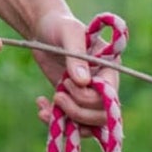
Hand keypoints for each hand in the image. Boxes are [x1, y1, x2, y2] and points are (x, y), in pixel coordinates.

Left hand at [31, 8, 117, 130]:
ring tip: (48, 106)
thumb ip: (77, 56)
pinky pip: (72, 124)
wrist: (45, 30)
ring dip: (68, 121)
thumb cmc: (60, 26)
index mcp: (109, 70)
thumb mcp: (69, 33)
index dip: (88, 98)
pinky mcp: (75, 104)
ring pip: (89, 126)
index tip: (67, 82)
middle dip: (78, 112)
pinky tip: (41, 108)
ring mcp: (90, 98)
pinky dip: (56, 122)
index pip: (109, 97)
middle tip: (57, 96)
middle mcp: (104, 87)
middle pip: (101, 116)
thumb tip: (83, 82)